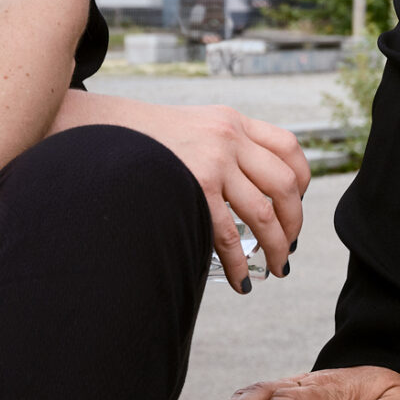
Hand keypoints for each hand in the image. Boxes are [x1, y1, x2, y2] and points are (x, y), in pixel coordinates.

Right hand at [60, 90, 306, 286]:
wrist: (97, 134)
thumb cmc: (142, 140)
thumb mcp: (192, 127)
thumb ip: (223, 146)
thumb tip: (246, 188)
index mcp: (233, 121)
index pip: (288, 148)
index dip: (302, 181)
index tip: (296, 205)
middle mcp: (229, 137)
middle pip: (285, 186)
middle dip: (294, 223)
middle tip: (290, 246)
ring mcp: (214, 162)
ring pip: (264, 214)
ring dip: (277, 246)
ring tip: (277, 267)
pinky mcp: (195, 187)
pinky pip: (228, 235)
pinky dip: (240, 262)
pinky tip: (242, 278)